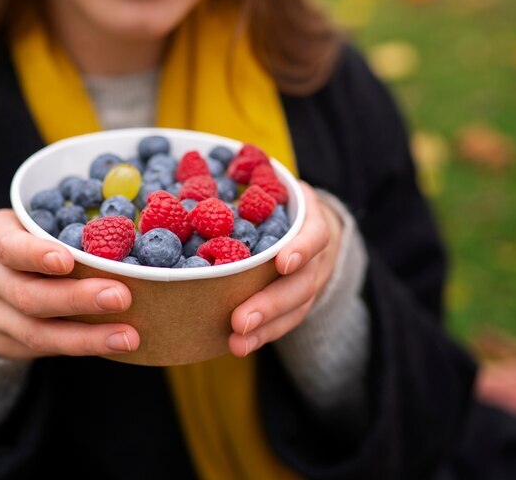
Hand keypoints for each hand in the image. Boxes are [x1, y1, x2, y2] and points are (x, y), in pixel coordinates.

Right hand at [0, 209, 139, 359]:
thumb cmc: (17, 247)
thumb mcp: (24, 226)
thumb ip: (61, 226)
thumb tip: (125, 226)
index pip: (10, 247)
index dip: (37, 255)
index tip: (67, 260)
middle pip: (28, 295)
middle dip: (76, 298)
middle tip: (120, 296)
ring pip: (37, 332)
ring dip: (87, 336)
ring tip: (127, 336)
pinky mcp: (9, 344)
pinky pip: (46, 348)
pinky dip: (83, 347)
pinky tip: (115, 345)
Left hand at [229, 181, 341, 356]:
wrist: (311, 225)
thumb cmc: (279, 202)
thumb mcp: (273, 185)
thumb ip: (251, 181)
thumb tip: (199, 167)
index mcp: (311, 221)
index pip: (315, 235)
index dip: (302, 248)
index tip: (282, 262)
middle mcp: (316, 257)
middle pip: (301, 283)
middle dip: (271, 303)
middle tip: (240, 319)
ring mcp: (310, 283)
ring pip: (294, 310)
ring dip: (265, 328)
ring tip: (236, 342)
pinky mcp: (298, 304)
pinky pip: (284, 324)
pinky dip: (262, 336)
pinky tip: (237, 347)